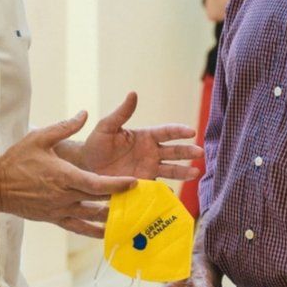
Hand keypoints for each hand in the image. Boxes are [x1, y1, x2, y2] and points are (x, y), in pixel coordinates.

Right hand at [0, 111, 135, 236]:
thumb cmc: (18, 160)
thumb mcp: (40, 138)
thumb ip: (65, 127)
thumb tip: (84, 113)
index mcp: (64, 176)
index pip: (96, 184)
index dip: (117, 185)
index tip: (134, 183)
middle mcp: (64, 196)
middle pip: (99, 200)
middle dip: (120, 198)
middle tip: (141, 197)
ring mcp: (59, 210)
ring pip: (91, 217)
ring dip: (111, 216)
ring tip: (131, 214)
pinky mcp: (54, 219)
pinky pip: (78, 228)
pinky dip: (93, 231)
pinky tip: (106, 233)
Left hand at [83, 92, 202, 179]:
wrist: (85, 168)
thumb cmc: (96, 143)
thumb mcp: (107, 126)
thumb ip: (121, 113)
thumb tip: (133, 93)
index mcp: (145, 136)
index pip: (166, 132)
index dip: (179, 131)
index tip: (191, 131)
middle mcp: (151, 153)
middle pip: (174, 151)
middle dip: (187, 152)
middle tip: (200, 153)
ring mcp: (148, 169)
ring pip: (171, 170)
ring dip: (184, 171)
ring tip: (196, 172)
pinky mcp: (143, 184)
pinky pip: (157, 188)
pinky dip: (167, 191)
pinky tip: (174, 193)